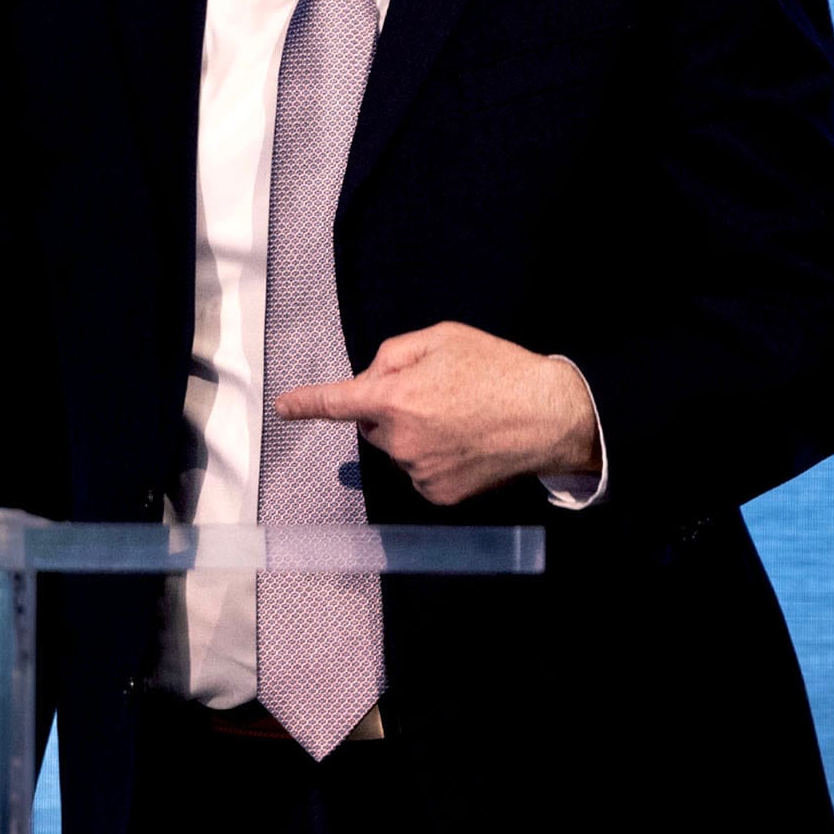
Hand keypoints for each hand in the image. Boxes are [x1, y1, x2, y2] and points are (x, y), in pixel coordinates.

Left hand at [271, 321, 599, 505]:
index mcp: (394, 399)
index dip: (305, 404)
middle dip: (390, 411)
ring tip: (461, 419)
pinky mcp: (440, 495)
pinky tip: (466, 444)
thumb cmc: (498, 370)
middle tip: (437, 395)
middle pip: (372, 426)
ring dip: (415, 436)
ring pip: (398, 451)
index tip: (282, 407)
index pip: (335, 403)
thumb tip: (370, 378)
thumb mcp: (442, 338)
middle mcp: (400, 442)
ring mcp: (419, 472)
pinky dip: (434, 460)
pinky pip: (421, 473)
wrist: (551, 416)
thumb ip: (394, 354)